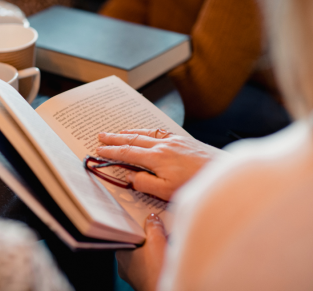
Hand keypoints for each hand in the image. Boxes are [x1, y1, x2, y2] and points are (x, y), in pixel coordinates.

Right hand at [97, 129, 222, 199]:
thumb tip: (130, 176)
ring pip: (146, 133)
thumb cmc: (196, 184)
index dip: (112, 151)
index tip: (100, 150)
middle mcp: (163, 145)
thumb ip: (145, 183)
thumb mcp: (167, 191)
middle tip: (101, 135)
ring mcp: (174, 140)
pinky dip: (146, 131)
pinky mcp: (184, 140)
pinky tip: (145, 132)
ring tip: (118, 132)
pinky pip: (158, 132)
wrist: (223, 172)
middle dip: (115, 138)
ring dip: (129, 132)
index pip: (127, 153)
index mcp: (156, 157)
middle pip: (133, 139)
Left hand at [116, 213, 165, 290]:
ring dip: (153, 247)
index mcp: (121, 252)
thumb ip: (153, 226)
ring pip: (142, 255)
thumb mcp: (156, 240)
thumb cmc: (156, 270)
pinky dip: (155, 259)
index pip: (126, 234)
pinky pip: (148, 265)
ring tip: (164, 239)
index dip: (136, 225)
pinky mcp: (143, 281)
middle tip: (157, 227)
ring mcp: (133, 274)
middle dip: (147, 236)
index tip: (144, 218)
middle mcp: (123, 264)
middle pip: (136, 243)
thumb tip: (152, 218)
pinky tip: (165, 254)